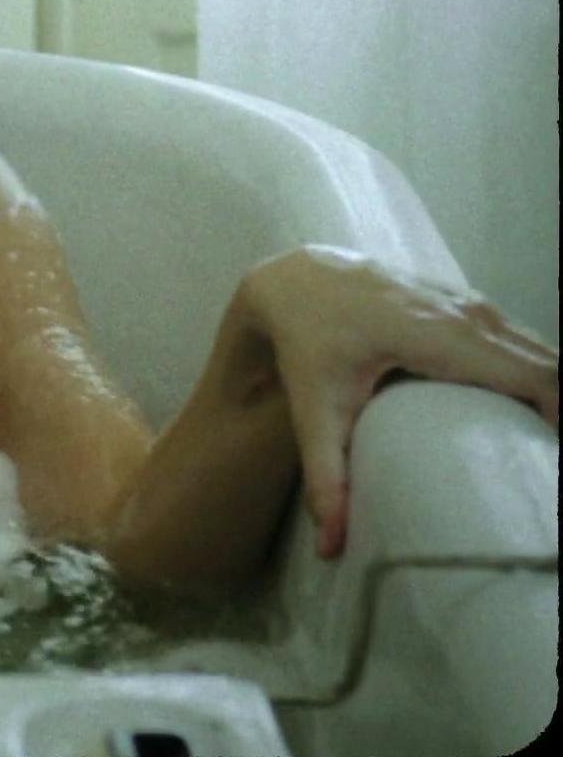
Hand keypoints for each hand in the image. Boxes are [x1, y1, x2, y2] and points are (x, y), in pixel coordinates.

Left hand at [240, 246, 558, 558]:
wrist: (294, 281)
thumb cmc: (306, 347)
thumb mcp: (312, 413)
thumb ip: (326, 480)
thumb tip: (331, 551)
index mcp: (439, 336)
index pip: (532, 376)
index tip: (557, 465)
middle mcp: (465, 313)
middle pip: (548, 364)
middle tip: (553, 465)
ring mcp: (469, 301)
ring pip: (538, 350)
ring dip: (555, 392)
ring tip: (549, 444)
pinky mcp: (466, 301)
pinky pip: (518, 339)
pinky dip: (538, 371)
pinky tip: (538, 411)